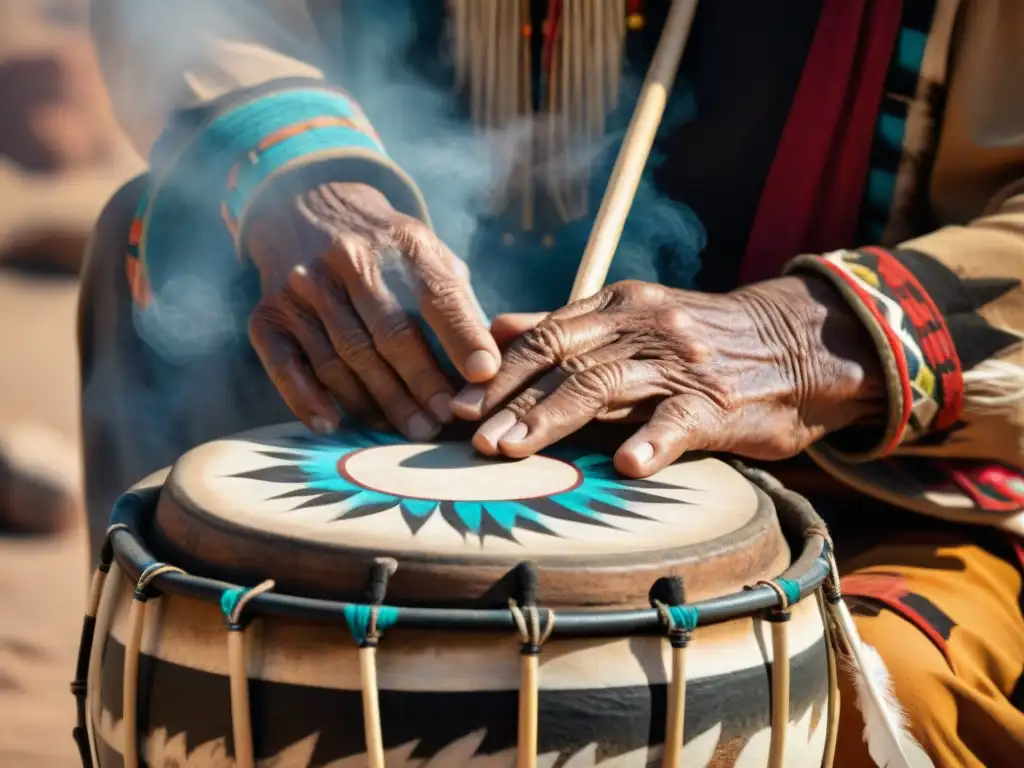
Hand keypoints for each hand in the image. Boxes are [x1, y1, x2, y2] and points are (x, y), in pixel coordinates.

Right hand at [247, 182, 499, 438]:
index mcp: (400, 244)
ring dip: (378, 402)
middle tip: (443, 422)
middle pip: (390, 334)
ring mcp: (302, 286)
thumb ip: (455, 300)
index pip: (437, 295)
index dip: (462, 337)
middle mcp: (348, 260)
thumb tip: (487, 366)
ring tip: (410, 430)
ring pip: (344, 357)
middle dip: (422, 384)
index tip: (484, 375)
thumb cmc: (384, 249)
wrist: (303, 206)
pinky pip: (284, 363)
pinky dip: (306, 397)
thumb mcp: (426, 252)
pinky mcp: (268, 312)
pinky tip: (331, 424)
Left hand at [450, 278, 886, 476]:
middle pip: (563, 361)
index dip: (498, 373)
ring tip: (511, 451)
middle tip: (471, 437)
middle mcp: (642, 326)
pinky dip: (652, 440)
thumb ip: (564, 326)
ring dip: (551, 420)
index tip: (456, 404)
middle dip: (511, 400)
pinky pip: (680, 419)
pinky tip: (627, 465)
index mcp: (617, 307)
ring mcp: (681, 362)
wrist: (793, 342)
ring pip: (605, 386)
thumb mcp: (631, 318)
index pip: (544, 337)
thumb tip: (496, 329)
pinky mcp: (719, 400)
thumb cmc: (700, 339)